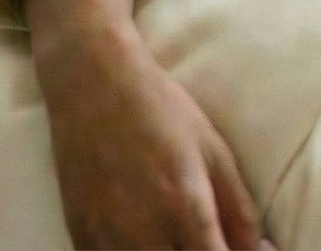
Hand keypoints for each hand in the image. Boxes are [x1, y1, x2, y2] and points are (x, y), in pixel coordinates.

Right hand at [35, 19, 272, 250]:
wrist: (94, 85)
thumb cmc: (161, 110)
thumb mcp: (213, 151)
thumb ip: (239, 210)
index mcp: (185, 209)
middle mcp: (145, 235)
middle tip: (206, 236)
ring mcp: (108, 241)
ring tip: (176, 234)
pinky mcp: (81, 239)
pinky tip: (144, 237)